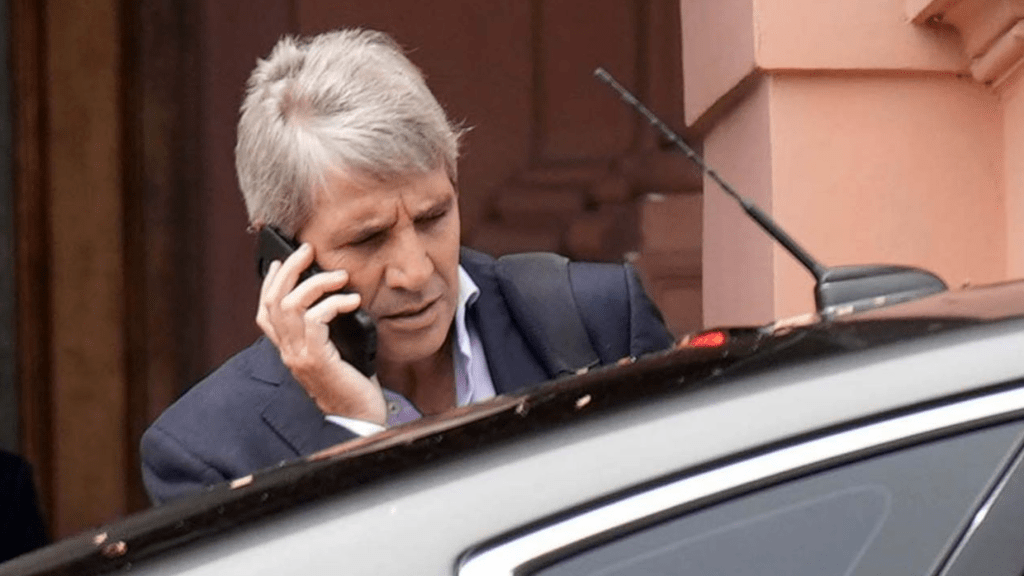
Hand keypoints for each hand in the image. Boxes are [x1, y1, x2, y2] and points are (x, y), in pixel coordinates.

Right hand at [256, 243, 386, 424]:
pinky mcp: (316, 359)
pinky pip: (315, 320)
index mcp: (289, 350)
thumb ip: (326, 330)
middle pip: (273, 300)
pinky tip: (352, 300)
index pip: (265, 312)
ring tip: (339, 275)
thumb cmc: (353, 384)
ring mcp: (299, 356)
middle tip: (307, 250)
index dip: (269, 284)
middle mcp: (288, 352)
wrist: (360, 418)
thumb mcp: (336, 351)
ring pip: (289, 305)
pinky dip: (333, 303)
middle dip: (288, 269)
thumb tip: (336, 296)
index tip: (279, 261)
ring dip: (314, 282)